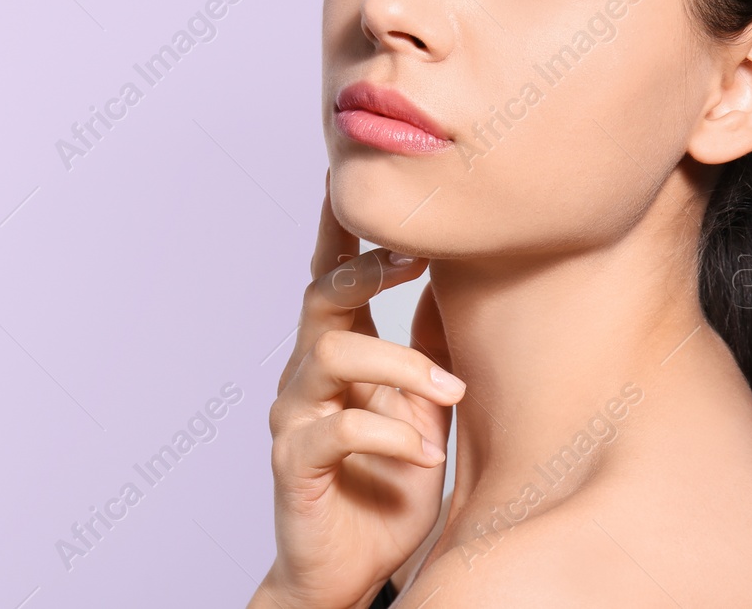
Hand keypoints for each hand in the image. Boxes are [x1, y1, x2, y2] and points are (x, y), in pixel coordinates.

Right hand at [251, 171, 462, 608]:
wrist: (351, 571)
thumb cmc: (387, 489)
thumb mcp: (423, 413)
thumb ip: (428, 354)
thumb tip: (457, 285)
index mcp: (338, 356)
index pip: (334, 279)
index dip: (341, 232)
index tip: (352, 182)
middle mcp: (307, 377)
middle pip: (321, 298)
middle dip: (366, 270)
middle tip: (413, 257)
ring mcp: (295, 417)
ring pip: (331, 354)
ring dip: (400, 367)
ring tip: (450, 396)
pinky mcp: (294, 463)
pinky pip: (336, 432)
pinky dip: (389, 437)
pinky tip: (426, 455)